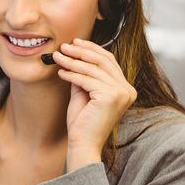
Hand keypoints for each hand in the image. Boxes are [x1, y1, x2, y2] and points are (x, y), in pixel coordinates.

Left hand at [52, 38, 136, 170]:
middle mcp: (128, 90)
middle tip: (64, 46)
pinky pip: (86, 80)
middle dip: (81, 51)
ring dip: (72, 61)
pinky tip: (60, 72)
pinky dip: (71, 74)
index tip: (75, 42)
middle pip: (103, 61)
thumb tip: (73, 53)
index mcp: (125, 89)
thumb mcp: (84, 92)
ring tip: (57, 57)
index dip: (92, 49)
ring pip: (92, 69)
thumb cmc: (83, 121)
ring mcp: (121, 93)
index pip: (109, 61)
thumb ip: (84, 74)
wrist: (83, 143)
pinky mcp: (110, 97)